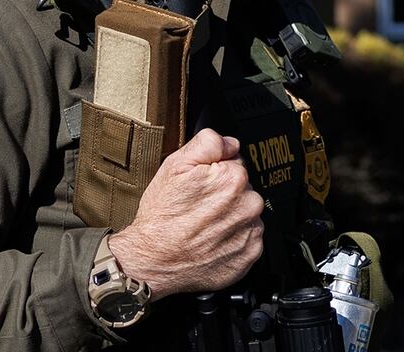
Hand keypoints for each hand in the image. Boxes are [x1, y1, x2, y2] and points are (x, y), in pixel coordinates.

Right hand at [107, 128, 264, 299]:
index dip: (215, 171)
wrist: (152, 260)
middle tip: (199, 205)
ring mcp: (251, 233)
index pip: (235, 163)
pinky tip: (212, 238)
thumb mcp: (175, 165)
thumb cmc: (161, 215)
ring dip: (231, 214)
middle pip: (243, 188)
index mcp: (233, 178)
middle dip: (225, 192)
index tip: (201, 184)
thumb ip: (207, 143)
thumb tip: (230, 143)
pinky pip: (249, 237)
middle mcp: (248, 205)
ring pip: (246, 212)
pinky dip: (234, 237)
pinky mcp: (250, 255)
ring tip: (204, 223)